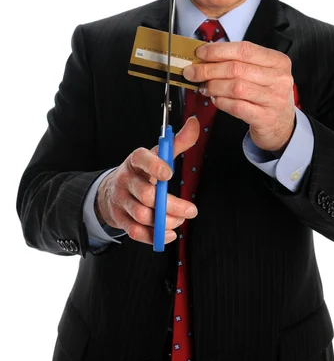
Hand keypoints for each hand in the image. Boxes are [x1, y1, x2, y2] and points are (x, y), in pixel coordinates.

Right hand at [95, 116, 199, 245]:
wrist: (111, 190)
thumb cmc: (141, 171)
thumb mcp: (157, 154)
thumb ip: (177, 141)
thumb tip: (195, 124)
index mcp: (136, 161)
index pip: (142, 159)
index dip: (155, 166)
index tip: (169, 174)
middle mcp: (126, 180)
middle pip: (146, 195)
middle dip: (171, 205)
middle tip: (191, 210)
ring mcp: (122, 201)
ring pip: (142, 215)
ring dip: (166, 221)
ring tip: (180, 220)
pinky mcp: (121, 219)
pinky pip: (136, 232)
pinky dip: (154, 236)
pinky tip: (169, 233)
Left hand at [183, 41, 295, 152]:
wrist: (281, 124)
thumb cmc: (266, 93)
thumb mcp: (260, 73)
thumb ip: (238, 62)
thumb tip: (205, 56)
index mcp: (278, 61)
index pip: (244, 49)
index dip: (219, 50)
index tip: (200, 52)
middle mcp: (279, 79)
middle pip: (237, 68)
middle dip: (209, 69)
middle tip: (192, 72)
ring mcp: (274, 99)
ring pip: (235, 87)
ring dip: (213, 86)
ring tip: (203, 87)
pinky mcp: (265, 117)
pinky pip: (236, 106)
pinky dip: (221, 102)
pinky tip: (215, 99)